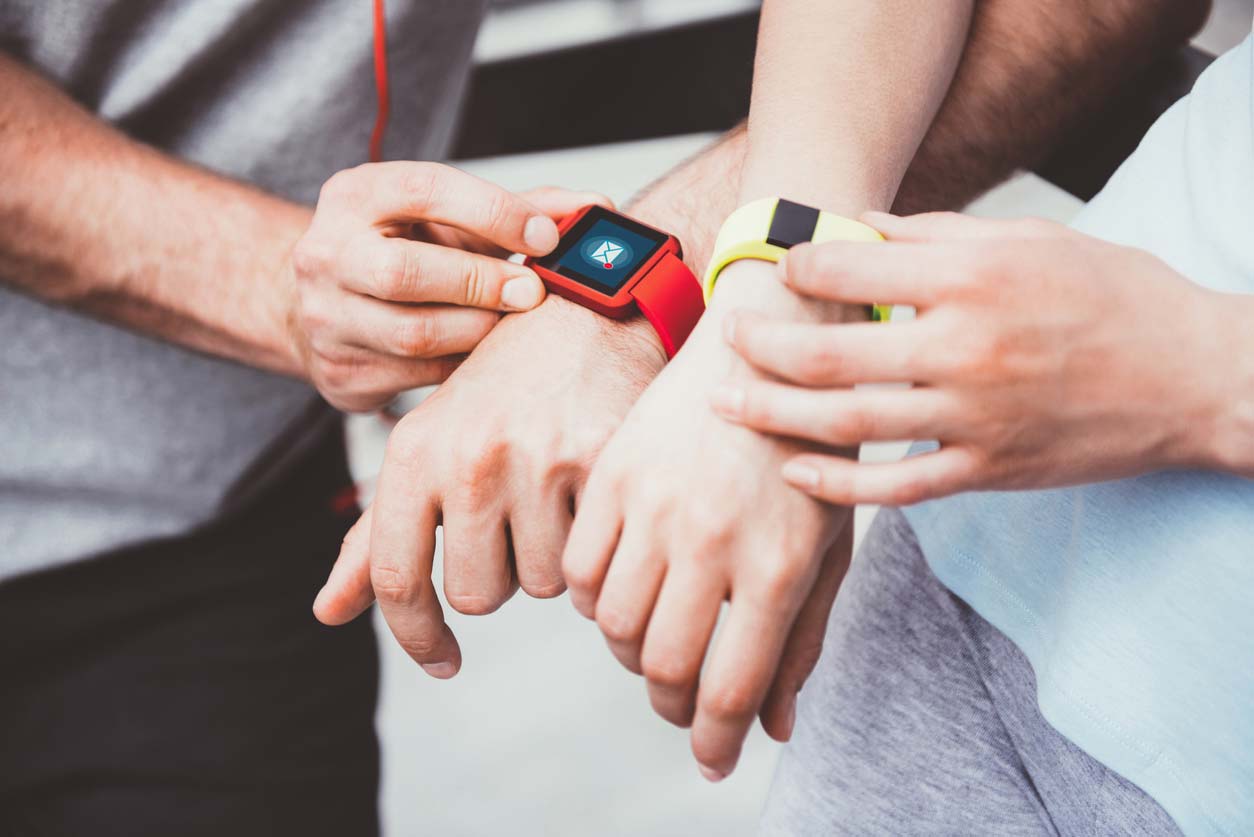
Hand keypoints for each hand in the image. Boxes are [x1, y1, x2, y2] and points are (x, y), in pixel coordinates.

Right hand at [285, 160, 606, 410]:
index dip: (493, 213)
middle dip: (481, 283)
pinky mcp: (340, 374)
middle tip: (532, 293)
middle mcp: (327, 254)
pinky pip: (417, 378)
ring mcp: (327, 319)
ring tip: (509, 326)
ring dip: (477, 332)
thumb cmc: (399, 249)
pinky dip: (463, 369)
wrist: (321, 300)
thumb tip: (592, 208)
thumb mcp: (450, 218)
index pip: (424, 191)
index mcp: (354, 196)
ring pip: (414, 335)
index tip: (545, 235)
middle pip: (405, 273)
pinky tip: (485, 357)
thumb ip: (518, 209)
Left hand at [311, 295, 666, 675]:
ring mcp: (534, 460)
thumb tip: (328, 613)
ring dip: (549, 557)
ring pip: (540, 582)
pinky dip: (590, 544)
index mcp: (413, 453)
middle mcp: (467, 458)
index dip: (416, 637)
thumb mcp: (428, 445)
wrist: (583, 309)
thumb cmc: (499, 388)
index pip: (397, 579)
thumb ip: (377, 534)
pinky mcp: (598, 462)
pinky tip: (589, 494)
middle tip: (515, 518)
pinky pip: (590, 557)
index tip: (443, 660)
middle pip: (476, 594)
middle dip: (499, 572)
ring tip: (555, 494)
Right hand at [563, 260, 853, 780]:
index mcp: (778, 563)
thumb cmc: (811, 453)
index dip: (715, 741)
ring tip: (659, 641)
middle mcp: (710, 540)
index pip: (729, 688)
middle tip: (685, 704)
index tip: (712, 758)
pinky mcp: (613, 476)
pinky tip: (628, 588)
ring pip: (614, 628)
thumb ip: (804, 639)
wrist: (768, 350)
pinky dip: (597, 600)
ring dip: (634, 654)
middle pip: (664, 669)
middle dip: (674, 706)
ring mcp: (654, 505)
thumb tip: (773, 728)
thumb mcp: (830, 544)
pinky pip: (579, 573)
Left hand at [715, 211, 1232, 504]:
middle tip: (726, 338)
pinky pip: (897, 488)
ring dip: (775, 415)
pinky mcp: (989, 471)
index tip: (776, 267)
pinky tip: (794, 471)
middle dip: (763, 345)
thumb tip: (855, 228)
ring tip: (725, 405)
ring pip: (849, 424)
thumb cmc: (1114, 294)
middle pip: (831, 354)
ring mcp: (975, 419)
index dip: (798, 266)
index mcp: (975, 279)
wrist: (1196, 376)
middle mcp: (967, 349)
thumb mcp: (1030, 239)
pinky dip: (840, 485)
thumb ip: (936, 234)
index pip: (852, 270)